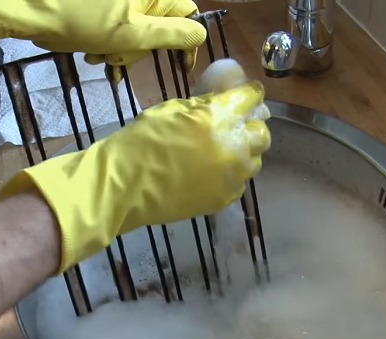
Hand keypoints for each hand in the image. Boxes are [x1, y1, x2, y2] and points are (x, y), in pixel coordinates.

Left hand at [0, 0, 205, 71]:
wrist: (30, 7)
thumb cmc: (81, 20)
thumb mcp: (132, 32)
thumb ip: (172, 33)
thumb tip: (201, 33)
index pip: (188, 14)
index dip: (186, 43)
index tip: (180, 66)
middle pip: (159, 25)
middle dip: (141, 48)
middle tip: (119, 60)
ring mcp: (120, 0)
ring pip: (136, 31)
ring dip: (120, 50)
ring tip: (99, 57)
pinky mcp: (102, 5)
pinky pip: (116, 27)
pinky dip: (107, 43)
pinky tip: (90, 52)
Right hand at [0, 81, 271, 273]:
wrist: (124, 185)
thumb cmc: (140, 141)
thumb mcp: (170, 109)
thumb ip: (202, 105)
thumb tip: (221, 99)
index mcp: (218, 117)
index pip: (251, 99)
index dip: (250, 94)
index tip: (246, 95)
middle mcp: (233, 146)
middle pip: (261, 133)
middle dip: (251, 126)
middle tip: (235, 126)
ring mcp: (231, 176)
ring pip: (254, 160)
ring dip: (243, 152)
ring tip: (223, 151)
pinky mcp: (224, 198)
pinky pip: (239, 182)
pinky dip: (231, 174)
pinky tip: (212, 172)